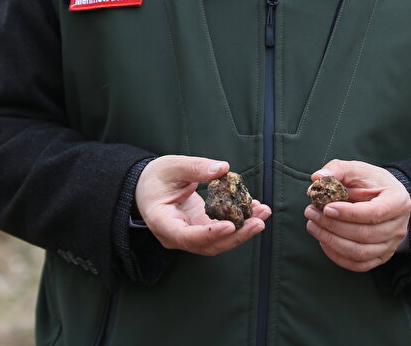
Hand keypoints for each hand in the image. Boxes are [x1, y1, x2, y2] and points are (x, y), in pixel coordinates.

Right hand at [135, 156, 270, 255]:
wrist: (148, 186)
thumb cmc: (156, 176)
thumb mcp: (172, 166)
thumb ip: (196, 167)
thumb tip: (223, 169)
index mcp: (162, 222)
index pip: (186, 236)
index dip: (209, 234)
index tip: (230, 226)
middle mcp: (176, 236)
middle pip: (208, 245)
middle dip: (236, 236)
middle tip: (258, 222)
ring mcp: (189, 235)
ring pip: (218, 242)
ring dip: (243, 230)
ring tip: (263, 213)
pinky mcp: (201, 229)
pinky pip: (221, 231)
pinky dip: (239, 223)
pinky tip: (254, 210)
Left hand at [303, 159, 410, 271]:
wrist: (386, 198)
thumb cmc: (372, 183)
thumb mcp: (358, 170)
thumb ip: (338, 170)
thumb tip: (317, 178)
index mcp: (398, 202)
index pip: (374, 213)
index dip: (349, 213)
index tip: (326, 208)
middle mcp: (398, 227)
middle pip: (365, 234)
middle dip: (334, 226)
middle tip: (312, 213)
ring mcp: (391, 245)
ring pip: (360, 252)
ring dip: (332, 241)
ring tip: (313, 225)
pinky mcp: (380, 257)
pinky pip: (358, 265)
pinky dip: (338, 256)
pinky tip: (323, 241)